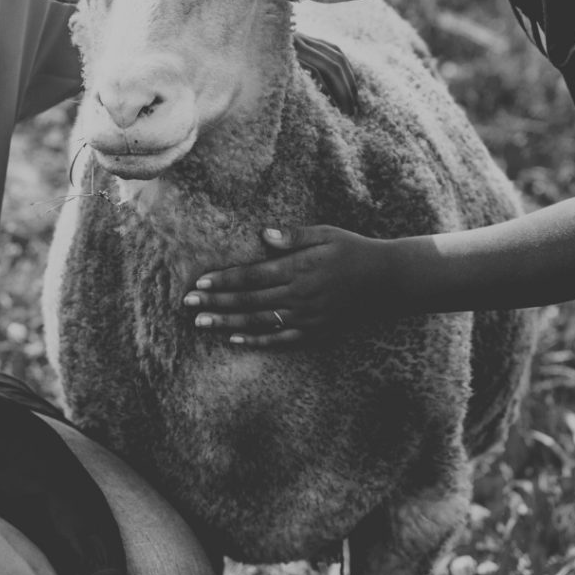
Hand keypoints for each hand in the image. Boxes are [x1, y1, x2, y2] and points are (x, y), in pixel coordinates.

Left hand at [184, 225, 393, 346]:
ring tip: (201, 322)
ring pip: (259, 322)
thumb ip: (295, 236)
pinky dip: (256, 340)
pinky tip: (234, 338)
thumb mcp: (326, 234)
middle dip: (215, 302)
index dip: (224, 280)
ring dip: (227, 322)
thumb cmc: (354, 251)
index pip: (253, 275)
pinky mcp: (315, 332)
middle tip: (187, 304)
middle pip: (249, 300)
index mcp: (300, 268)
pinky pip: (280, 340)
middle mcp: (300, 295)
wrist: (388, 282)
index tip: (199, 281)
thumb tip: (264, 235)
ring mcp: (307, 318)